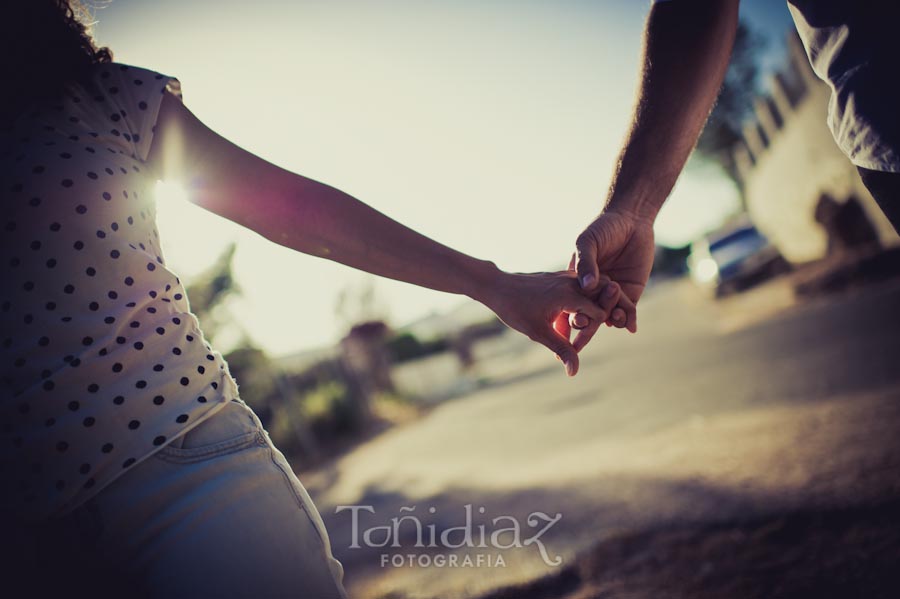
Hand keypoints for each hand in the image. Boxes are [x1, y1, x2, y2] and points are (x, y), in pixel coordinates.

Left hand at [478, 270, 622, 376]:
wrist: (497, 286)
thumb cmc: (515, 309)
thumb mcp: (538, 332)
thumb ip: (561, 349)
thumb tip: (574, 372)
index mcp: (569, 294)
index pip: (600, 313)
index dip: (595, 331)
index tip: (583, 342)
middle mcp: (572, 281)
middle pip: (607, 293)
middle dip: (614, 309)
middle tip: (622, 325)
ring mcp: (568, 275)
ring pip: (598, 286)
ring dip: (603, 302)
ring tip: (605, 320)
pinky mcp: (564, 275)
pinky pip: (586, 284)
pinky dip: (592, 296)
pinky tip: (586, 311)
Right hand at [571, 209, 654, 331]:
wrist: (631, 220)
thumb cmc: (603, 228)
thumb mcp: (588, 242)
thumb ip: (586, 263)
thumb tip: (587, 286)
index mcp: (576, 281)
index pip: (570, 303)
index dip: (570, 314)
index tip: (573, 319)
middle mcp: (592, 291)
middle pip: (588, 314)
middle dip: (588, 323)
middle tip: (588, 325)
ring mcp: (611, 293)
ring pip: (608, 316)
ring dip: (609, 320)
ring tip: (613, 317)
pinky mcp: (631, 293)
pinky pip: (627, 311)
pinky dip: (627, 319)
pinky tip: (628, 323)